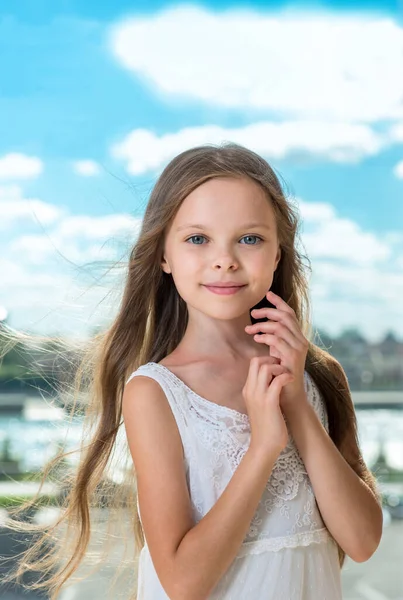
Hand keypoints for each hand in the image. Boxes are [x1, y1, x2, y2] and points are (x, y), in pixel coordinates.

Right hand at [242, 356, 294, 457]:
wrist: (264, 446)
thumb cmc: (265, 426)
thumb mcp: (260, 404)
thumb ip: (262, 391)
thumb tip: (272, 379)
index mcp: (248, 389)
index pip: (253, 364)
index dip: (266, 360)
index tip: (278, 366)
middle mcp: (251, 390)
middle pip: (256, 361)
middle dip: (271, 359)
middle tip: (282, 368)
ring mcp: (259, 396)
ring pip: (265, 367)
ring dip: (279, 367)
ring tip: (287, 375)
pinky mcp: (269, 402)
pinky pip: (277, 381)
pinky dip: (286, 376)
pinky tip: (291, 380)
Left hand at [245, 290, 309, 410]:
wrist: (289, 396)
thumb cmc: (279, 375)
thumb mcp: (276, 353)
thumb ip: (273, 340)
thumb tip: (262, 326)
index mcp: (298, 338)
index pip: (290, 314)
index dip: (279, 302)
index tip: (268, 294)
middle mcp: (301, 341)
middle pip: (285, 316)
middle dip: (267, 311)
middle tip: (253, 314)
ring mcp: (299, 349)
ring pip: (280, 327)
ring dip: (262, 326)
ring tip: (250, 330)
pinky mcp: (293, 357)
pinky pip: (278, 340)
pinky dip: (265, 337)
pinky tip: (256, 339)